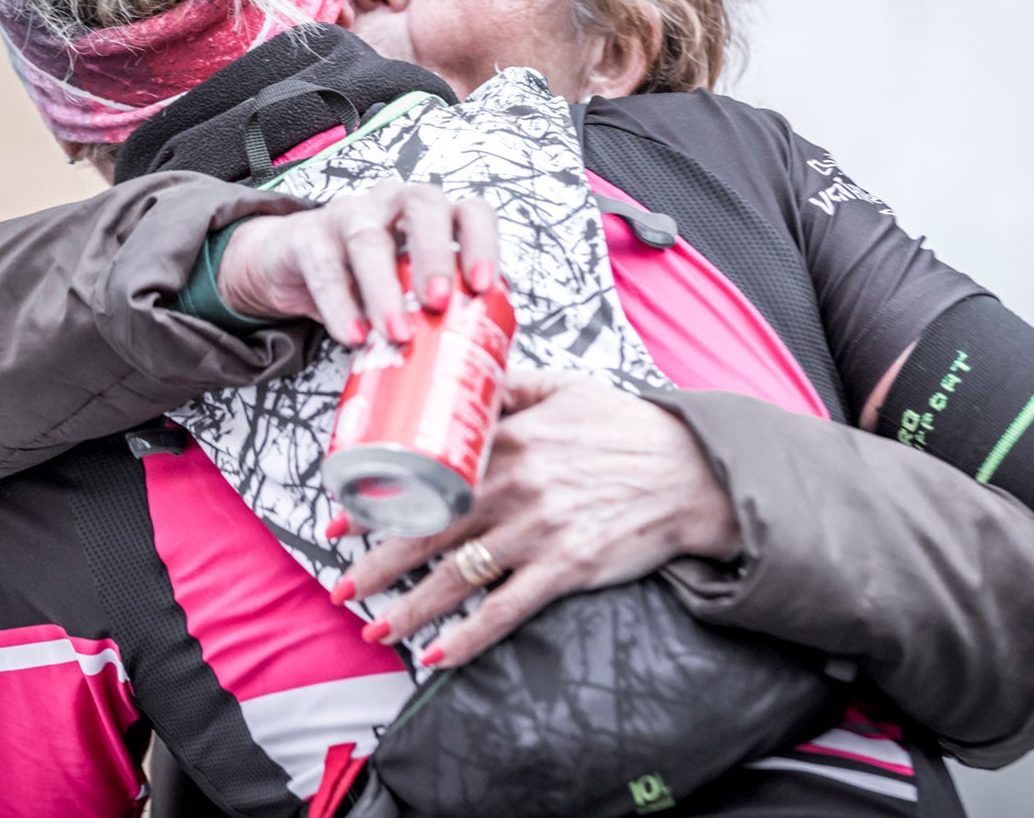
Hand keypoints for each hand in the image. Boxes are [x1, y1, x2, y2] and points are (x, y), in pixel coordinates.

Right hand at [215, 180, 499, 347]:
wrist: (291, 263)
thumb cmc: (363, 278)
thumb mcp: (404, 289)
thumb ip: (434, 311)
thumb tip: (470, 361)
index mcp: (429, 216)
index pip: (468, 211)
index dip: (482, 243)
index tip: (483, 286)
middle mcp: (392, 202)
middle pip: (422, 205)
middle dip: (435, 255)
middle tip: (439, 303)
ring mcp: (349, 214)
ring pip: (369, 240)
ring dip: (385, 290)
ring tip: (397, 333)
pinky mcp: (307, 236)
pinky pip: (324, 268)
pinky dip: (340, 305)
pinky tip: (353, 336)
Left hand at [335, 368, 740, 668]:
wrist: (693, 473)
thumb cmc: (628, 428)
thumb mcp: (565, 387)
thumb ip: (510, 385)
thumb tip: (464, 376)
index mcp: (510, 439)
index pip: (426, 472)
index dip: (378, 498)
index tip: (340, 517)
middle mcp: (516, 486)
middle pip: (429, 528)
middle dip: (377, 561)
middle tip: (342, 583)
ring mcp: (539, 531)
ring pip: (456, 576)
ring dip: (410, 608)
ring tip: (374, 627)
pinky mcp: (567, 569)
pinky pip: (505, 611)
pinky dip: (467, 638)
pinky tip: (437, 657)